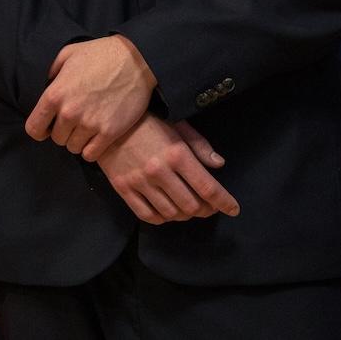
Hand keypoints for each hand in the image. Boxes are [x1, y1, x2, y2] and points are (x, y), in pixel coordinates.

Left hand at [25, 35, 156, 160]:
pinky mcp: (109, 132)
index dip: (40, 129)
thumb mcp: (68, 54)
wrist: (136, 60)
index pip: (33, 128)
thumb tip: (44, 84)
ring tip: (87, 126)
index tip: (48, 126)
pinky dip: (92, 149)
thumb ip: (51, 71)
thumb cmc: (101, 54)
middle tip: (75, 120)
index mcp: (55, 94)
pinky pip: (91, 155)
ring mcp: (89, 124)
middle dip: (63, 131)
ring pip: (73, 148)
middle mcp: (69, 113)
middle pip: (56, 139)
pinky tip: (97, 136)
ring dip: (78, 140)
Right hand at [98, 114, 239, 224]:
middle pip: (191, 206)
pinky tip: (167, 210)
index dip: (224, 202)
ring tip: (188, 207)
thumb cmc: (146, 121)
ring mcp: (140, 182)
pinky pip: (148, 216)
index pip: (208, 188)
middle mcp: (159, 171)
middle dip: (205, 210)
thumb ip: (199, 145)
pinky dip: (162, 218)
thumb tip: (219, 164)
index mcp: (176, 153)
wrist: (107, 122)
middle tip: (209, 206)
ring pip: (171, 214)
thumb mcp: (177, 125)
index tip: (233, 209)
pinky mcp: (123, 189)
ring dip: (185, 214)